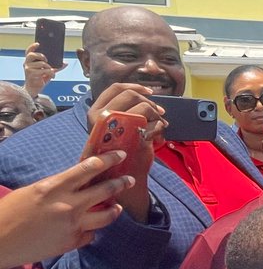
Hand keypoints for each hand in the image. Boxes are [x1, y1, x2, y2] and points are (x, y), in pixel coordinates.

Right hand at [0, 152, 133, 268]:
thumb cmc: (10, 213)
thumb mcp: (34, 191)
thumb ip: (58, 187)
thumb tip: (77, 183)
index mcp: (55, 186)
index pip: (89, 167)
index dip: (109, 159)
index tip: (120, 155)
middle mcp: (68, 204)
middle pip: (105, 190)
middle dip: (121, 183)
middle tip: (129, 180)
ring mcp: (73, 225)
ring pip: (107, 215)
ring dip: (114, 210)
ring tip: (117, 207)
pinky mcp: (72, 243)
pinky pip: (91, 234)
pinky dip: (90, 230)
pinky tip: (86, 228)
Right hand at [23, 42, 61, 96]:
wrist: (34, 89)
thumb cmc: (40, 79)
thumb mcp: (48, 71)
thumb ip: (56, 67)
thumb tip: (65, 63)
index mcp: (29, 61)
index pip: (28, 51)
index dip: (32, 47)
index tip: (38, 44)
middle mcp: (26, 64)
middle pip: (32, 55)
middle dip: (41, 55)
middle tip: (47, 60)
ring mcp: (28, 69)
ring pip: (41, 63)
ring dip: (49, 67)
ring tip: (51, 71)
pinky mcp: (31, 74)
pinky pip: (44, 71)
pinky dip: (51, 73)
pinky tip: (52, 77)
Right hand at [87, 84, 166, 221]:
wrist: (122, 182)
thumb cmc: (120, 153)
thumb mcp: (116, 129)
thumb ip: (124, 112)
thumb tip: (145, 95)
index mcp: (95, 113)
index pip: (115, 88)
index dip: (135, 87)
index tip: (149, 92)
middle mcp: (101, 119)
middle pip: (131, 95)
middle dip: (149, 102)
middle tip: (158, 112)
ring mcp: (116, 128)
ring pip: (143, 107)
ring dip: (156, 114)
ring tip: (160, 124)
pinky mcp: (132, 139)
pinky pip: (153, 124)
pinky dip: (160, 127)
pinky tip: (159, 137)